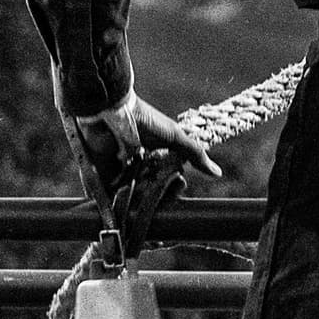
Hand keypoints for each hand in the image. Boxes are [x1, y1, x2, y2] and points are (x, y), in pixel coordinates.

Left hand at [67, 90, 222, 196]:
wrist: (111, 111)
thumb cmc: (143, 119)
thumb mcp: (174, 136)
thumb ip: (194, 154)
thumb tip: (218, 173)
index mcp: (152, 160)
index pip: (166, 183)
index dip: (173, 188)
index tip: (180, 183)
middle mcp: (136, 170)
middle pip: (151, 195)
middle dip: (160, 195)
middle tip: (165, 188)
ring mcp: (118, 177)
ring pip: (134, 201)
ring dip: (142, 199)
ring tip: (146, 188)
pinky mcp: (101, 182)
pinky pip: (111, 202)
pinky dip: (120, 207)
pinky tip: (130, 205)